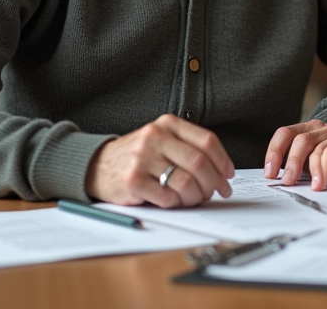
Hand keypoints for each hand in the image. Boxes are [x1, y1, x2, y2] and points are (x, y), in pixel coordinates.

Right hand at [85, 114, 234, 207]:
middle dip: (213, 182)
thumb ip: (189, 148)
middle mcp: (155, 137)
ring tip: (194, 198)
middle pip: (199, 163)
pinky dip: (177, 202)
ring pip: (186, 182)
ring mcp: (142, 158)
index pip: (207, 141)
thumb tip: (222, 172)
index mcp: (168, 124)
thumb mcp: (162, 139)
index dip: (223, 161)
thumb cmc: (139, 155)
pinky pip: (167, 197)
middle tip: (216, 192)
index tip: (228, 175)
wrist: (98, 165)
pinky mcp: (133, 180)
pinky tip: (174, 200)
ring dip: (196, 196)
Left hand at [264, 120, 326, 184]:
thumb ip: (307, 168)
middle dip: (293, 162)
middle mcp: (323, 129)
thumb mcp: (319, 164)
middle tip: (289, 181)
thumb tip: (290, 179)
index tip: (270, 173)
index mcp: (310, 131)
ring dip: (314, 168)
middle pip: (301, 139)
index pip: (286, 134)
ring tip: (316, 186)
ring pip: (319, 147)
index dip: (275, 151)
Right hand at [309, 126, 326, 190]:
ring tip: (312, 186)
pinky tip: (321, 179)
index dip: (324, 167)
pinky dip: (314, 167)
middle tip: (314, 189)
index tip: (321, 185)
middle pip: (319, 148)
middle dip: (312, 168)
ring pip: (316, 150)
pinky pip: (320, 155)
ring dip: (309, 167)